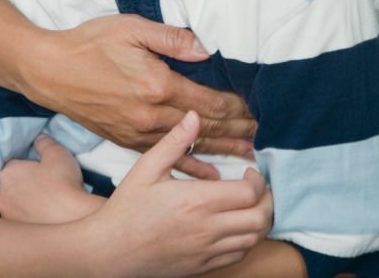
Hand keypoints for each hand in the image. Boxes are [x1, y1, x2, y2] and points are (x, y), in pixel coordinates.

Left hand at [0, 133, 104, 223]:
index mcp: (9, 173)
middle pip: (10, 185)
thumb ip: (44, 143)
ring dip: (23, 202)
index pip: (13, 164)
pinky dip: (27, 218)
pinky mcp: (15, 233)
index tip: (40, 170)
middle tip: (43, 185)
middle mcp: (1, 195)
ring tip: (44, 202)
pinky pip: (19, 221)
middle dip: (22, 184)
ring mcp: (6, 216)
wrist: (71, 218)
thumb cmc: (63, 183)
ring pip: (13, 204)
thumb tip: (38, 139)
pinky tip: (42, 216)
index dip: (27, 165)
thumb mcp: (57, 153)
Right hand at [22, 15, 255, 177]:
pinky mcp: (127, 141)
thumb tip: (205, 48)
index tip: (257, 110)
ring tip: (248, 154)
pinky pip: (167, 157)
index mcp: (157, 85)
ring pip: (190, 145)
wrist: (49, 72)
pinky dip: (192, 165)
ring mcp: (138, 132)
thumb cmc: (89, 44)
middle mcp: (151, 116)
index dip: (235, 107)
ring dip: (221, 149)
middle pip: (204, 127)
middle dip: (236, 130)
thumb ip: (171, 39)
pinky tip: (209, 174)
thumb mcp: (131, 29)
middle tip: (263, 134)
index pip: (207, 102)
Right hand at [98, 111, 272, 277]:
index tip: (249, 170)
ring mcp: (206, 252)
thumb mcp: (147, 167)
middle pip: (260, 219)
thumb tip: (195, 115)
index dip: (258, 180)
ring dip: (259, 220)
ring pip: (253, 240)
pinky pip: (238, 256)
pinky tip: (235, 225)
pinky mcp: (202, 267)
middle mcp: (207, 230)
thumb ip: (175, 141)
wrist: (109, 251)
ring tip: (250, 204)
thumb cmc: (128, 207)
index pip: (249, 193)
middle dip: (268, 200)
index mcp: (197, 201)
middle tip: (258, 187)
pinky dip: (246, 241)